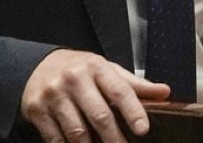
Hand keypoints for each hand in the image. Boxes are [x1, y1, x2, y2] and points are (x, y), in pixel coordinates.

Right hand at [20, 49, 169, 142]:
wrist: (38, 66)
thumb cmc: (80, 71)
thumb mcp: (106, 70)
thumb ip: (134, 84)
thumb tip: (165, 92)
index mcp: (96, 67)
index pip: (119, 90)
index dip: (133, 110)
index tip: (143, 129)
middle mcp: (74, 79)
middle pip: (99, 115)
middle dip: (115, 138)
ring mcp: (54, 95)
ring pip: (78, 132)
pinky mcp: (38, 110)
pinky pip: (57, 139)